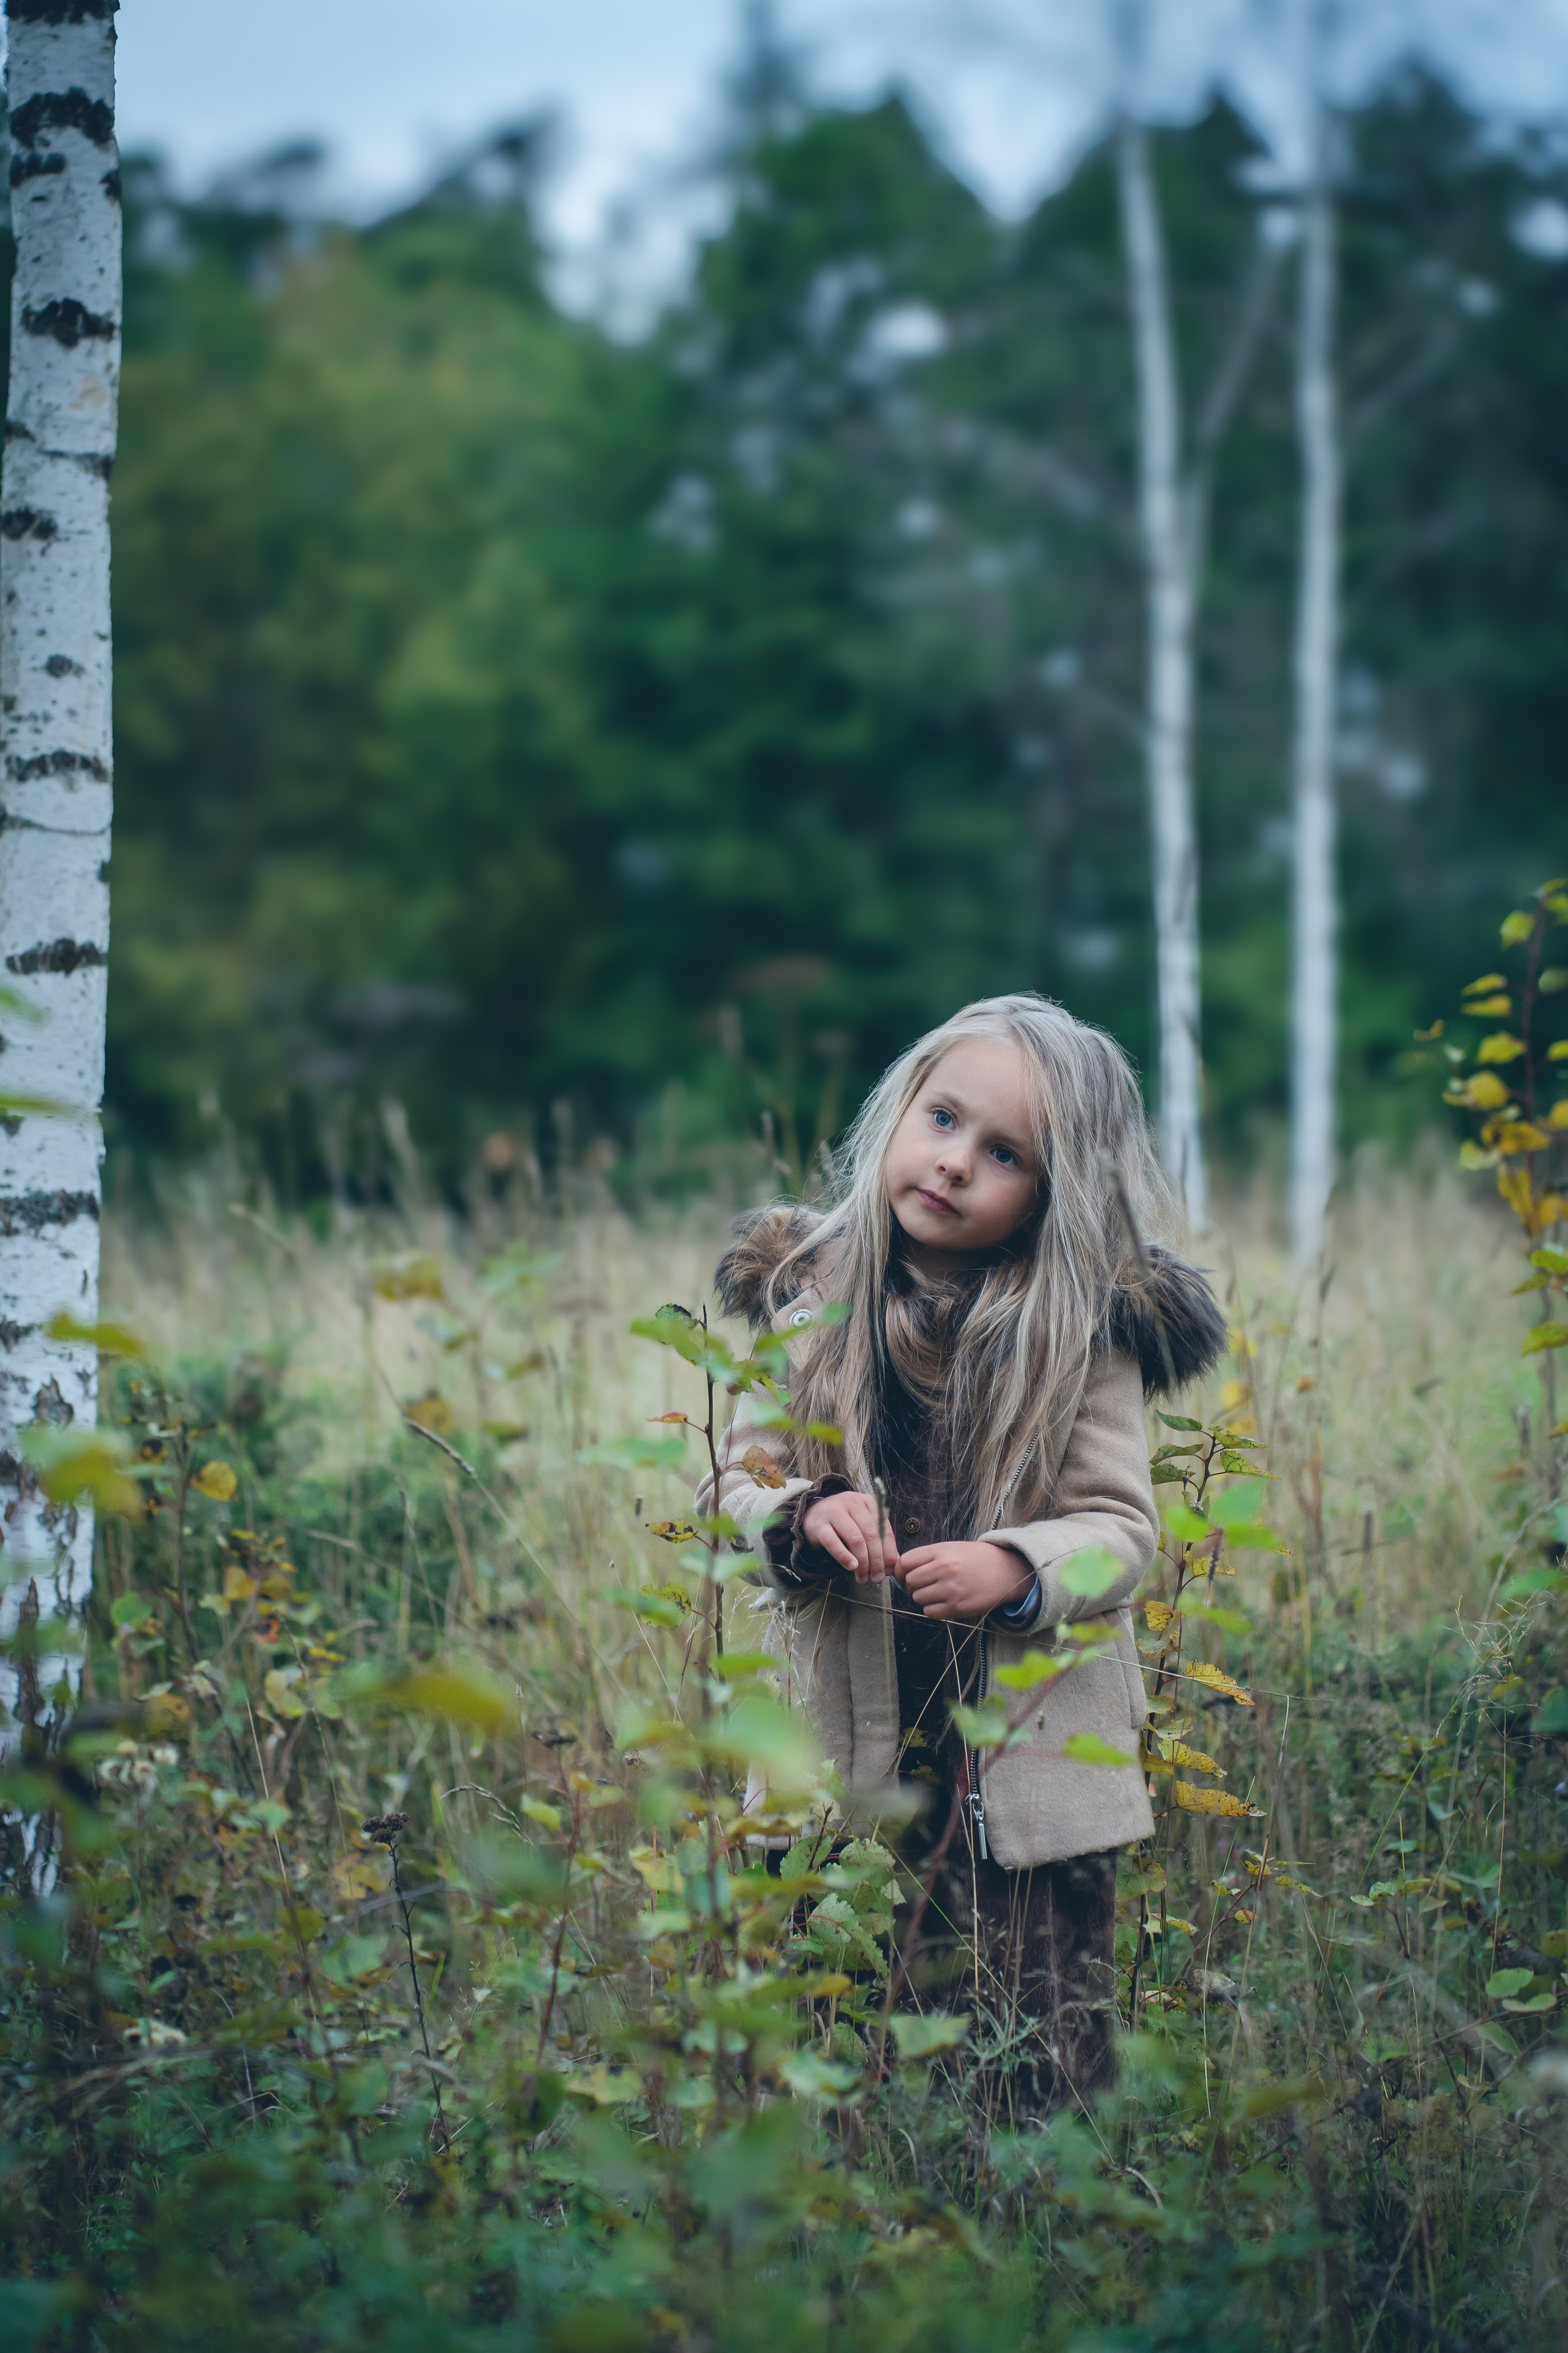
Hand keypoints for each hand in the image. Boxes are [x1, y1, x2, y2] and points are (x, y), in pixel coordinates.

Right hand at [801, 1489, 899, 1581]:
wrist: (811, 1515)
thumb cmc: (841, 1523)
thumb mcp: (861, 1526)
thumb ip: (877, 1540)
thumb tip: (892, 1562)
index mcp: (867, 1502)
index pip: (884, 1529)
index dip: (889, 1552)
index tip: (889, 1570)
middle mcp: (852, 1502)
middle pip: (871, 1535)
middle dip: (877, 1560)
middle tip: (877, 1578)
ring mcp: (834, 1511)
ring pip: (855, 1539)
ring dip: (863, 1562)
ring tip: (863, 1578)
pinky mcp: (819, 1524)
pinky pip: (833, 1542)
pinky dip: (844, 1556)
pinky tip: (851, 1567)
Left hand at [899, 1540, 1033, 1620]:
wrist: (1006, 1571)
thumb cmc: (976, 1559)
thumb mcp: (951, 1548)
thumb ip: (927, 1557)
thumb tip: (900, 1569)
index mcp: (941, 1551)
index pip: (905, 1562)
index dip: (900, 1570)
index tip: (904, 1574)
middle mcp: (944, 1569)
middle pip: (909, 1581)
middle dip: (913, 1584)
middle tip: (926, 1583)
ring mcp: (951, 1589)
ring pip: (918, 1597)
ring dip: (924, 1597)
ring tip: (939, 1592)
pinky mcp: (957, 1607)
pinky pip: (929, 1612)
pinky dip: (933, 1609)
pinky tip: (944, 1602)